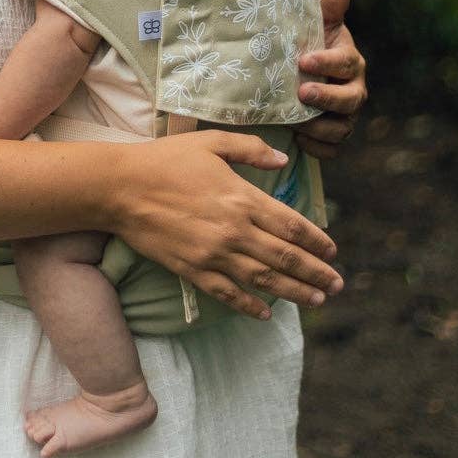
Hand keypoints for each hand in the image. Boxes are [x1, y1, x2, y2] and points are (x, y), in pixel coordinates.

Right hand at [107, 130, 342, 319]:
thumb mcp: (211, 143)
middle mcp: (234, 230)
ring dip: (294, 292)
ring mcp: (214, 254)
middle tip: (336, 284)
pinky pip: (228, 294)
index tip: (332, 251)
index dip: (316, 240)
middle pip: (285, 257)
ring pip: (264, 280)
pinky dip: (249, 307)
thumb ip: (250, 149)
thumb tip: (281, 159)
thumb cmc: (166, 160)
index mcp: (242, 197)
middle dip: (315, 273)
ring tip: (316, 301)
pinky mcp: (193, 271)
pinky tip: (266, 314)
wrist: (121, 188)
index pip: (291, 224)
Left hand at [295, 0, 366, 158]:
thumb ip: (329, 8)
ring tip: (296, 121)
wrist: (306, 76)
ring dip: (319, 127)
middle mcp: (355, 90)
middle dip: (326, 97)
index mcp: (351, 61)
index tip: (304, 60)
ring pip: (342, 129)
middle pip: (349, 99)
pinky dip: (317, 148)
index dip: (327, 62)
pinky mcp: (336, 137)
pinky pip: (332, 150)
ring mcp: (347, 117)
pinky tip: (298, 140)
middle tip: (301, 93)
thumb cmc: (312, 46)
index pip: (346, 62)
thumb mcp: (319, 26)